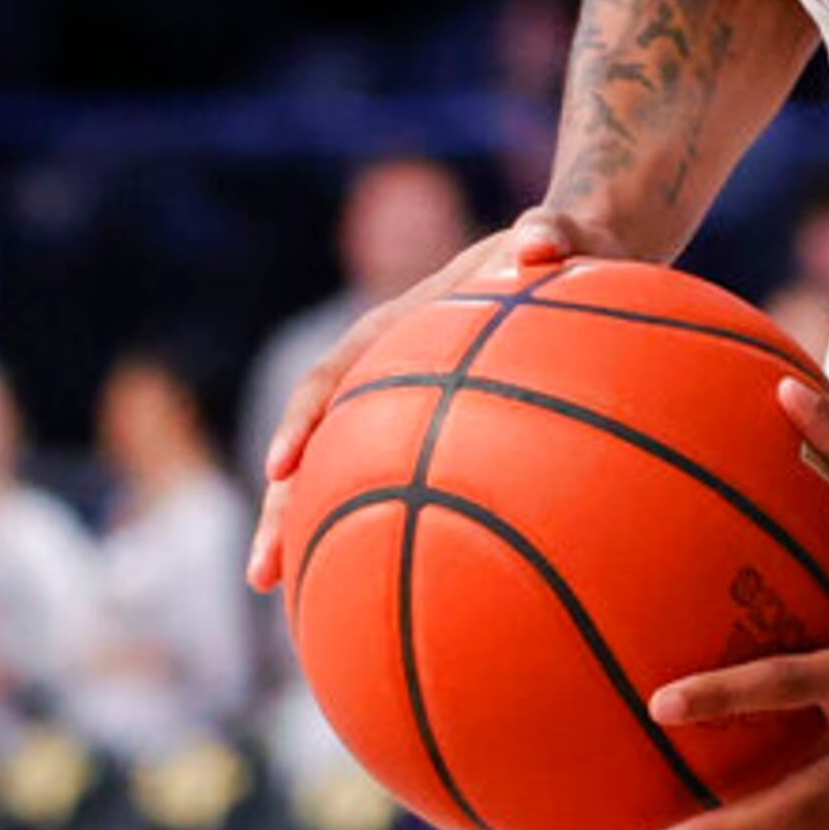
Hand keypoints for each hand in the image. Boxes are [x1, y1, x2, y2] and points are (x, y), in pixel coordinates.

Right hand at [245, 206, 614, 590]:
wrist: (567, 255)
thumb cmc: (558, 248)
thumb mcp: (557, 234)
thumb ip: (550, 233)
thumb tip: (541, 246)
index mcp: (399, 326)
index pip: (337, 369)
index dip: (306, 415)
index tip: (281, 466)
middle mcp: (382, 372)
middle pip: (316, 441)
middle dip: (283, 505)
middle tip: (261, 571)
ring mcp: (397, 406)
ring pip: (339, 472)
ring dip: (308, 531)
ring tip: (279, 595)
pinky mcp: (425, 432)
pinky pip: (389, 482)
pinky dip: (376, 528)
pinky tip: (378, 588)